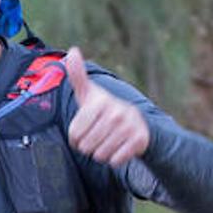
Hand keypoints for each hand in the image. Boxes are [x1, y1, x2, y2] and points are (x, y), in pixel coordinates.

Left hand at [64, 46, 148, 166]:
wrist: (136, 123)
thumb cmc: (103, 109)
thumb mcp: (89, 94)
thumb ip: (77, 75)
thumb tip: (72, 51)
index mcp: (100, 102)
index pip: (74, 135)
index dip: (76, 137)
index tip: (86, 128)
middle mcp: (117, 112)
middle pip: (86, 146)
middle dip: (89, 145)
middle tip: (99, 135)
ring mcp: (130, 126)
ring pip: (99, 155)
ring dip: (101, 152)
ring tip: (108, 139)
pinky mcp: (139, 141)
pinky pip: (114, 161)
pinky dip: (114, 158)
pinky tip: (119, 147)